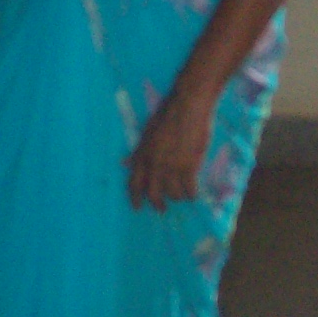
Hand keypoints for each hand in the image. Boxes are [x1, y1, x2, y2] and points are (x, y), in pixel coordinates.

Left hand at [127, 86, 215, 211]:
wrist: (188, 106)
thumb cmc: (167, 115)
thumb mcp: (146, 132)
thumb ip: (138, 151)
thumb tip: (124, 163)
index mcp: (142, 155)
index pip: (134, 183)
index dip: (135, 198)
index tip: (136, 207)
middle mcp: (154, 164)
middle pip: (153, 194)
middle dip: (157, 204)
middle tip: (161, 210)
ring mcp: (172, 167)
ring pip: (173, 194)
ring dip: (177, 198)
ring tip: (182, 197)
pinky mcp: (189, 167)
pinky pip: (190, 190)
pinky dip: (192, 194)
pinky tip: (193, 195)